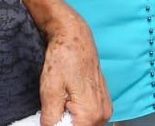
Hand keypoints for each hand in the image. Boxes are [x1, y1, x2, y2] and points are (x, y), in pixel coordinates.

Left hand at [38, 10, 111, 125]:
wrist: (75, 37)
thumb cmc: (63, 58)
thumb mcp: (49, 92)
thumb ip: (50, 120)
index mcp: (90, 114)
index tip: (50, 115)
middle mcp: (103, 114)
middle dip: (64, 123)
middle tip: (53, 107)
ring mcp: (105, 108)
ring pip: (84, 125)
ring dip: (70, 119)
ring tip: (61, 100)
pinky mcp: (103, 101)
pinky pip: (89, 117)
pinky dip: (77, 113)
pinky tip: (68, 98)